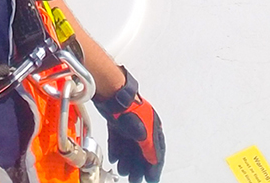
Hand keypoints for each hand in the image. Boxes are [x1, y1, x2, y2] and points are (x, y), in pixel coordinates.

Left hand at [93, 68, 164, 182]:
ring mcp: (129, 123)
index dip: (154, 167)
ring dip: (127, 160)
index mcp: (153, 127)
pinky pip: (118, 139)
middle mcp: (142, 125)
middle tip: (135, 179)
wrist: (113, 95)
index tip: (151, 178)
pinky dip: (117, 149)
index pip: (156, 152)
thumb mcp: (145, 136)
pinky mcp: (116, 121)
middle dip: (138, 166)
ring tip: (123, 171)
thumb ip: (151, 150)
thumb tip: (154, 161)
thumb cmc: (131, 110)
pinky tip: (114, 158)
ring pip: (129, 146)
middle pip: (141, 150)